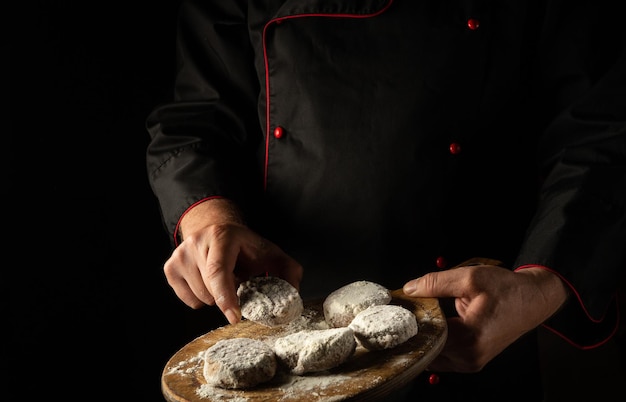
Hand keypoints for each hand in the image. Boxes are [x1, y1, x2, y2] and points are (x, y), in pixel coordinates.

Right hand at [163, 199, 302, 323]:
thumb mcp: (271, 252)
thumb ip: (289, 271)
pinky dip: (202, 298)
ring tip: (225, 278)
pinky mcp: (170, 268)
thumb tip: (293, 294)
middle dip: (229, 296)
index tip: (235, 317)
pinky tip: (209, 282)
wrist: (216, 227)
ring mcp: (180, 255)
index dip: (226, 297)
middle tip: (239, 281)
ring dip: (217, 297)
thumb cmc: (245, 245)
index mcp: (221, 236)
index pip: (219, 272)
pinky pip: (189, 301)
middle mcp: (196, 243)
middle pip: (210, 290)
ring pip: (200, 298)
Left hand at [402, 263, 568, 371]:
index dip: (410, 321)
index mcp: (469, 338)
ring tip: (417, 318)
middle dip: (414, 331)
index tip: (399, 309)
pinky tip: (431, 326)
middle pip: (426, 349)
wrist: (533, 300)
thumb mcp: (470, 278)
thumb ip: (436, 283)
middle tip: (403, 313)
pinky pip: (443, 356)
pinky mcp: (472, 361)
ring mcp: (471, 363)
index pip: (425, 336)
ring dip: (424, 338)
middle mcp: (469, 357)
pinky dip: (435, 342)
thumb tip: (409, 288)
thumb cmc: (508, 290)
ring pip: (433, 355)